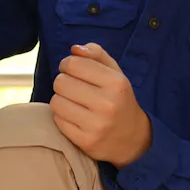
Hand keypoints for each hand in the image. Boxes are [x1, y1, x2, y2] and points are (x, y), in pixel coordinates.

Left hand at [50, 43, 151, 166]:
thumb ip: (97, 55)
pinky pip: (58, 120)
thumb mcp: (116, 74)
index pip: (74, 64)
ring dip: (61, 99)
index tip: (71, 69)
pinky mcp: (85, 141)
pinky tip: (74, 116)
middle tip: (72, 87)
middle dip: (63, 82)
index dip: (67, 64)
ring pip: (56, 101)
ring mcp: (95, 125)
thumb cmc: (119, 100)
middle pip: (61, 82)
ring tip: (73, 102)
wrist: (133, 138)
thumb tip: (74, 49)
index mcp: (116, 83)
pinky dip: (62, 116)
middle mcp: (107, 103)